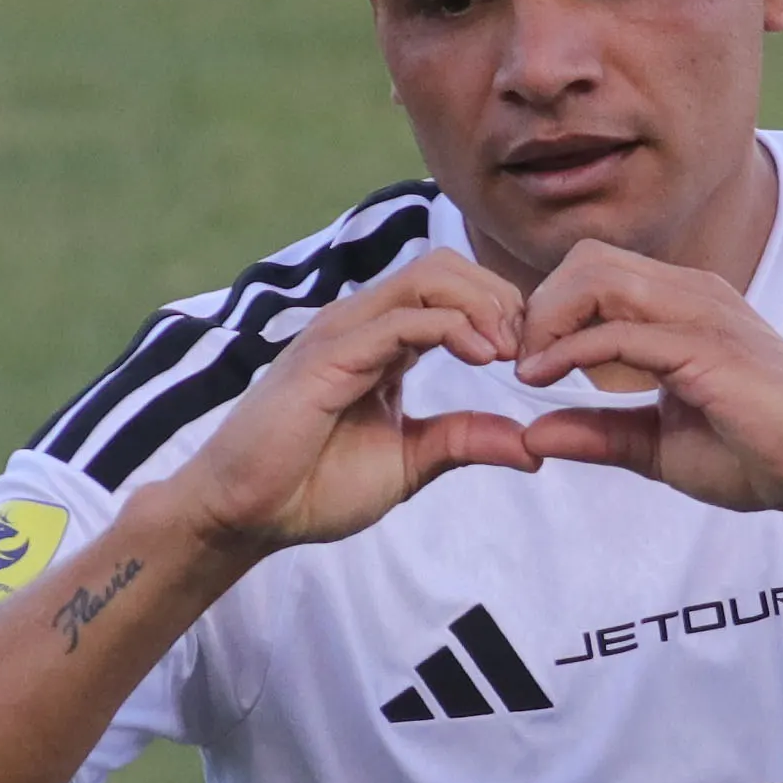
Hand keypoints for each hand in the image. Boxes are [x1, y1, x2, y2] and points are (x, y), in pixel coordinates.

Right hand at [170, 253, 559, 556]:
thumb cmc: (313, 487)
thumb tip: (532, 445)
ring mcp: (343, 331)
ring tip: (510, 352)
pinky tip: (481, 357)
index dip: (502, 312)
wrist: (247, 515)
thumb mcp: (411, 461)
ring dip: (484, 305)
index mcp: (381, 341)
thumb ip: (464, 441)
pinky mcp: (329, 353)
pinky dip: (453, 328)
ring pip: (429, 277)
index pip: (451, 290)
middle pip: (446, 267)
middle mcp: (362, 323)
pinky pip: (403, 319)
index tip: (535, 359)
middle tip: (530, 350)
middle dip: (501, 298)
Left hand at [505, 243, 782, 522]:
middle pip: (587, 261)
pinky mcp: (707, 348)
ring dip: (548, 320)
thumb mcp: (657, 446)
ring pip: (598, 278)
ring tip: (525, 368)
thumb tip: (531, 434)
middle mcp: (693, 295)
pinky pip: (619, 332)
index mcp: (683, 306)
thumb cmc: (757, 455)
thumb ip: (599, 432)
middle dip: (538, 306)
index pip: (595, 273)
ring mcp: (703, 314)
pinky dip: (569, 352)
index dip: (546, 310)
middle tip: (515, 361)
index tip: (519, 361)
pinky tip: (541, 380)